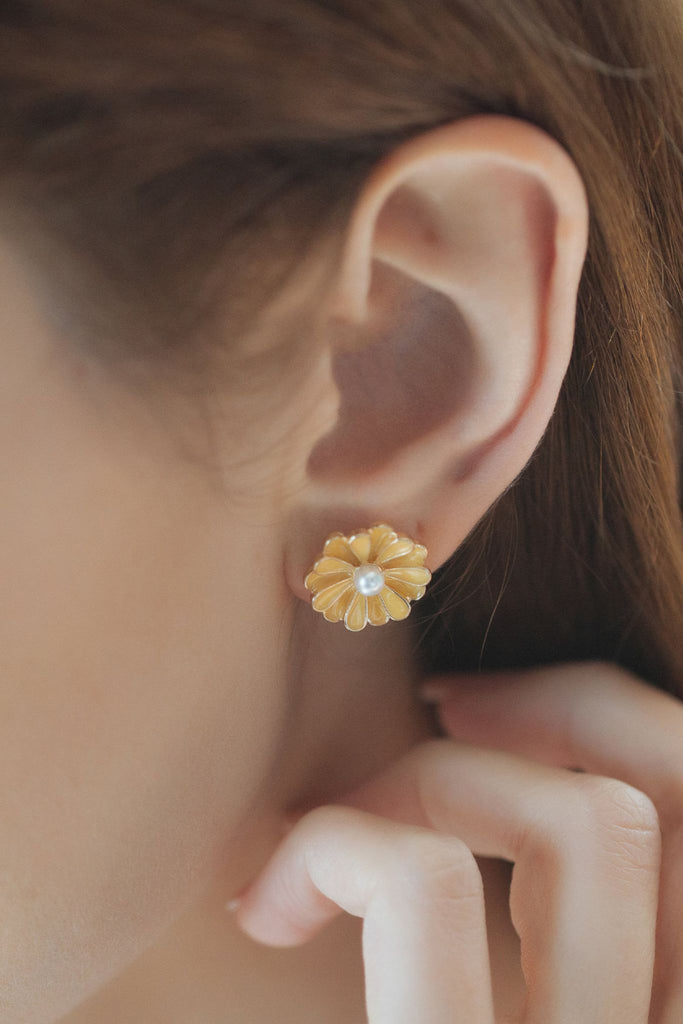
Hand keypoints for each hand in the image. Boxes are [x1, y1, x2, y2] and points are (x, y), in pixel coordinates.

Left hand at [230, 661, 677, 1022]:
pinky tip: (266, 909)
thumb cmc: (372, 1018)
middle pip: (659, 784)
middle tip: (425, 711)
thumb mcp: (491, 989)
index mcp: (644, 1001)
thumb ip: (538, 919)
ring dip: (431, 780)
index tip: (463, 699)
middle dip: (539, 710)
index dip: (596, 708)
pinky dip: (339, 849)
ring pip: (575, 824)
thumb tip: (490, 747)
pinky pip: (431, 886)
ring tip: (317, 840)